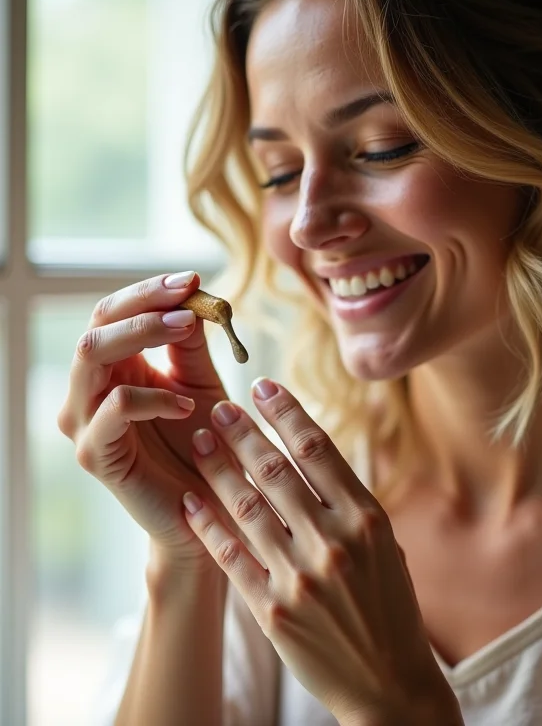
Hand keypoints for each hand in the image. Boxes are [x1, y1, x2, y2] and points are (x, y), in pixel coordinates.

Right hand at [57, 271, 233, 568]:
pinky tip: (187, 404)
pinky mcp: (97, 455)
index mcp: (114, 368)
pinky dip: (151, 397)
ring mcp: (87, 422)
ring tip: (186, 328)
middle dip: (144, 304)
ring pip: (91, 357)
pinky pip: (112, 410)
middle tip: (189, 297)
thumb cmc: (205, 440)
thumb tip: (191, 294)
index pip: (114, 313)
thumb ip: (191, 344)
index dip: (149, 291)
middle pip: (97, 326)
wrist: (212, 505)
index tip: (194, 279)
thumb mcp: (202, 382)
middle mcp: (91, 390)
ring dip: (141, 333)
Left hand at [182, 379, 459, 722]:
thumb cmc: (391, 606)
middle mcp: (334, 540)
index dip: (286, 412)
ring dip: (217, 468)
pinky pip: (232, 558)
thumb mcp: (386, 543)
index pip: (318, 448)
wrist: (390, 681)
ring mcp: (301, 576)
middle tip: (217, 407)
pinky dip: (208, 525)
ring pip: (247, 506)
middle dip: (242, 433)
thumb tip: (310, 452)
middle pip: (276, 470)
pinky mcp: (274, 611)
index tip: (263, 387)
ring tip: (197, 441)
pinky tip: (191, 501)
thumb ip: (350, 500)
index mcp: (367, 517)